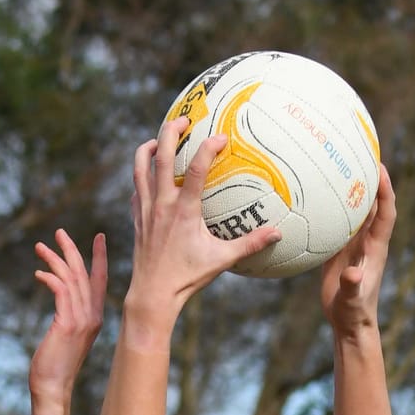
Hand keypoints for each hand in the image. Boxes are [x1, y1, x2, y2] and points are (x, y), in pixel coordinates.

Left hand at [30, 228, 108, 403]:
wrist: (52, 388)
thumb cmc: (55, 367)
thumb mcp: (67, 338)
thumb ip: (70, 318)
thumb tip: (63, 303)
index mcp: (95, 318)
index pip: (100, 281)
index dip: (100, 257)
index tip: (98, 237)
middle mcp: (92, 316)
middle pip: (84, 273)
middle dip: (71, 249)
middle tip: (58, 232)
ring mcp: (81, 320)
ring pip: (70, 278)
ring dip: (54, 259)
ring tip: (39, 247)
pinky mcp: (66, 324)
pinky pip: (60, 290)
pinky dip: (50, 278)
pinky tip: (38, 274)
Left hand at [124, 124, 277, 328]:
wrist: (152, 295)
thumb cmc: (187, 279)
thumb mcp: (222, 260)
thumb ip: (250, 244)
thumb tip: (278, 233)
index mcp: (184, 211)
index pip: (197, 168)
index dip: (209, 147)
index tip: (221, 137)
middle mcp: (162, 204)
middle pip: (161, 156)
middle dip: (171, 131)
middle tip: (184, 119)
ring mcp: (146, 210)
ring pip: (140, 167)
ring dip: (149, 147)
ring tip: (159, 138)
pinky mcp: (137, 218)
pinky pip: (136, 187)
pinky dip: (141, 174)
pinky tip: (149, 172)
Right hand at [320, 163, 394, 339]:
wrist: (349, 324)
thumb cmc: (354, 313)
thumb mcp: (352, 301)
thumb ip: (352, 287)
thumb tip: (351, 275)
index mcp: (375, 248)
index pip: (385, 212)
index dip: (386, 190)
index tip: (380, 167)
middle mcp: (367, 241)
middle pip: (373, 204)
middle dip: (371, 179)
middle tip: (362, 153)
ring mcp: (354, 245)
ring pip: (357, 211)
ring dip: (352, 190)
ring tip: (340, 164)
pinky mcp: (341, 251)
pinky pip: (339, 223)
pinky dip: (333, 208)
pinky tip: (318, 195)